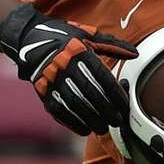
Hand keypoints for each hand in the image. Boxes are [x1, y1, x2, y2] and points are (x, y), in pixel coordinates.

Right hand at [0, 2, 135, 136]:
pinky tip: (84, 129)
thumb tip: (135, 54)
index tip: (124, 105)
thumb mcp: (87, 35)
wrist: (28, 39)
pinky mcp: (41, 90)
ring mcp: (51, 79)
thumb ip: (111, 45)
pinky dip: (72, 122)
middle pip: (89, 93)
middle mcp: (64, 65)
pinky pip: (58, 110)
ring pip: (74, 104)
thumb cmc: (63, 37)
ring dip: (90, 119)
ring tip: (103, 128)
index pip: (101, 76)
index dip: (114, 93)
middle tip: (117, 121)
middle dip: (105, 110)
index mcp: (78, 51)